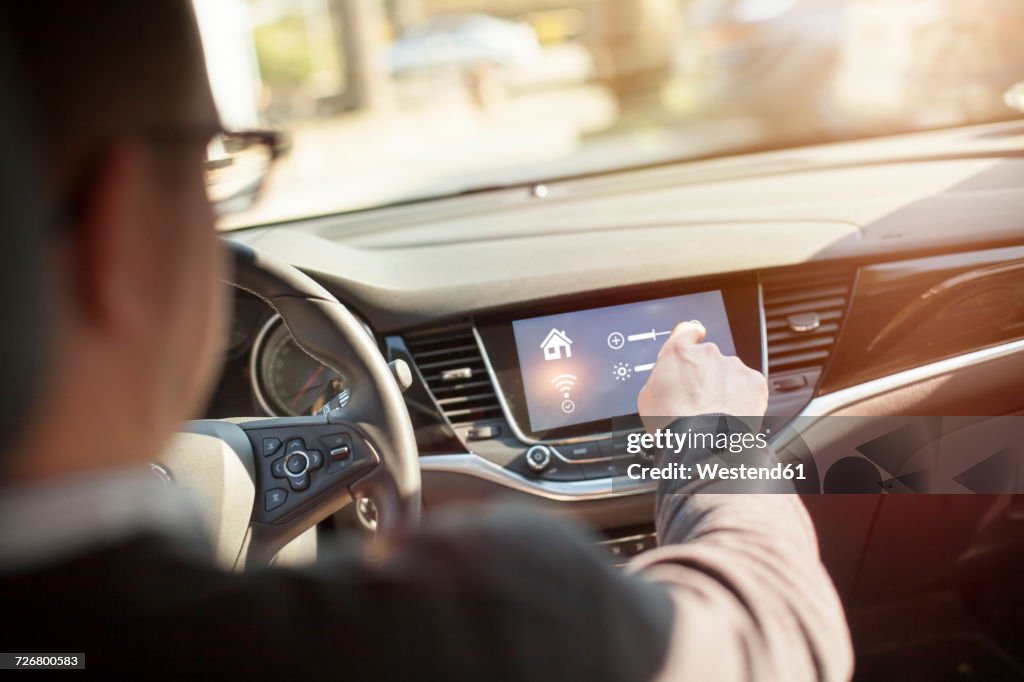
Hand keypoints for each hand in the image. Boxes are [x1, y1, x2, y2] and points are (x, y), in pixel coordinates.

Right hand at [637, 321, 767, 430]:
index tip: (694, 339)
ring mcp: (733, 366)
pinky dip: (744, 398)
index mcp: (679, 353)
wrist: (701, 443)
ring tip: (716, 413)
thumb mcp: (648, 395)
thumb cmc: (672, 424)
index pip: (686, 331)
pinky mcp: (754, 382)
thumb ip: (662, 376)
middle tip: (700, 400)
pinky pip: (750, 386)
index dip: (690, 336)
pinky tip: (732, 414)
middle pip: (709, 358)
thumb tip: (667, 380)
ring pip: (731, 373)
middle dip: (706, 375)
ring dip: (725, 388)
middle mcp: (708, 354)